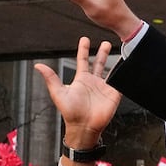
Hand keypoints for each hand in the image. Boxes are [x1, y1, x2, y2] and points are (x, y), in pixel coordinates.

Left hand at [35, 39, 121, 165]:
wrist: (85, 126)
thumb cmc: (70, 112)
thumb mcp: (58, 93)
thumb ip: (51, 78)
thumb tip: (38, 66)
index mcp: (81, 79)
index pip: (83, 60)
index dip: (83, 49)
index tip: (85, 39)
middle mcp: (93, 82)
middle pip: (99, 63)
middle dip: (102, 52)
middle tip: (106, 42)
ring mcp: (104, 87)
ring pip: (110, 71)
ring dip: (115, 61)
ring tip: (120, 51)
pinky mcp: (114, 94)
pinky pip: (120, 82)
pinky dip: (123, 74)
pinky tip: (127, 66)